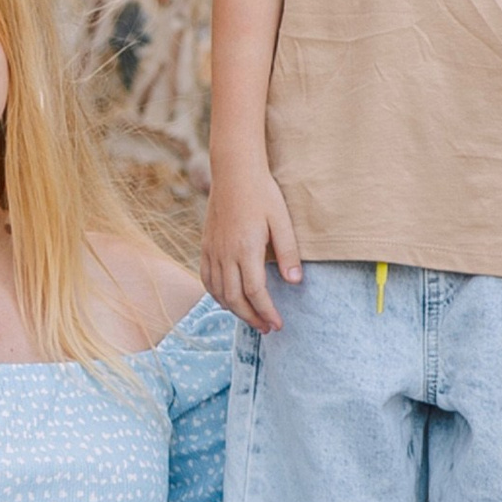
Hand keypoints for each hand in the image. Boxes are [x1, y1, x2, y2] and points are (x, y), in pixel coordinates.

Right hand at [202, 161, 299, 334]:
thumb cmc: (262, 194)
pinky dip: (216, 295)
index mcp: (246, 249)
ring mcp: (212, 250)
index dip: (267, 312)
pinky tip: (228, 300)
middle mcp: (225, 253)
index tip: (278, 324)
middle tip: (267, 328)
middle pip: (235, 298)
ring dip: (234, 310)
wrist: (234, 172)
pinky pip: (207, 278)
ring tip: (251, 318)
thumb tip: (295, 282)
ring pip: (218, 292)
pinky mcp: (206, 245)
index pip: (255, 292)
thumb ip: (288, 253)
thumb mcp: (282, 221)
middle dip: (251, 317)